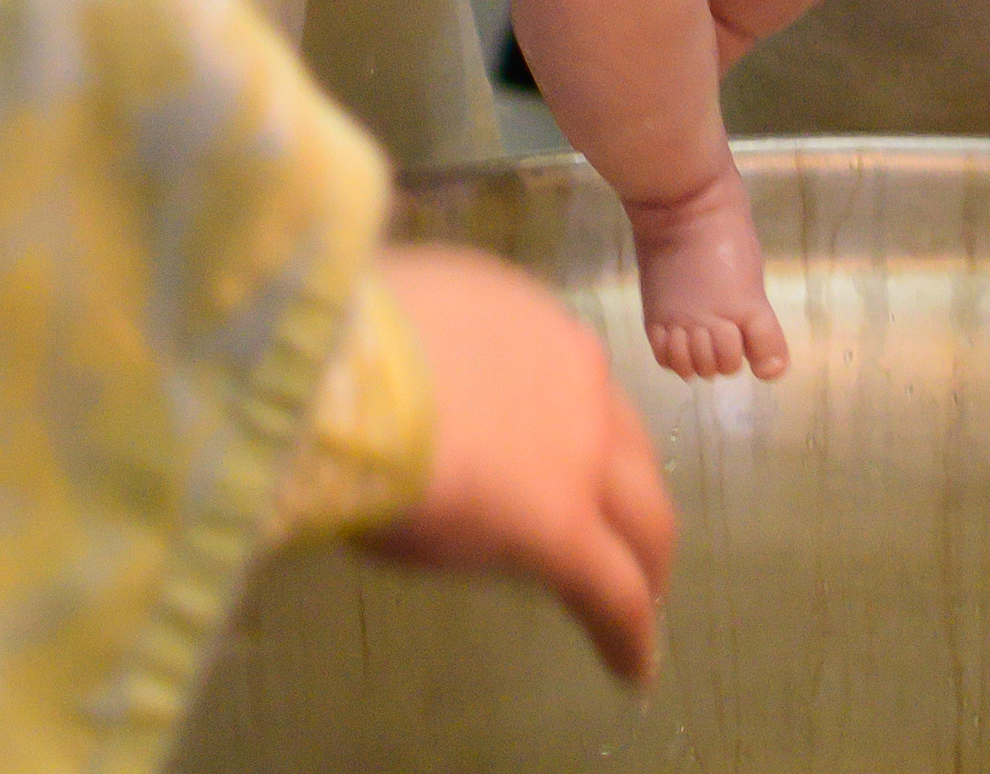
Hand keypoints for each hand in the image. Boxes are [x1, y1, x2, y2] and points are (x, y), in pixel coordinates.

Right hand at [365, 248, 674, 686]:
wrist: (345, 371)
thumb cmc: (348, 341)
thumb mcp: (413, 320)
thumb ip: (448, 360)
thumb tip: (436, 397)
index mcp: (529, 323)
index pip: (576, 386)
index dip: (582, 435)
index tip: (574, 465)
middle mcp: (572, 377)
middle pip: (630, 451)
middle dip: (634, 502)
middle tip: (630, 545)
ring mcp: (578, 453)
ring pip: (644, 517)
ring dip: (643, 562)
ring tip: (639, 605)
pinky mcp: (565, 529)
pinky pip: (615, 593)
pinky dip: (629, 634)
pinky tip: (631, 668)